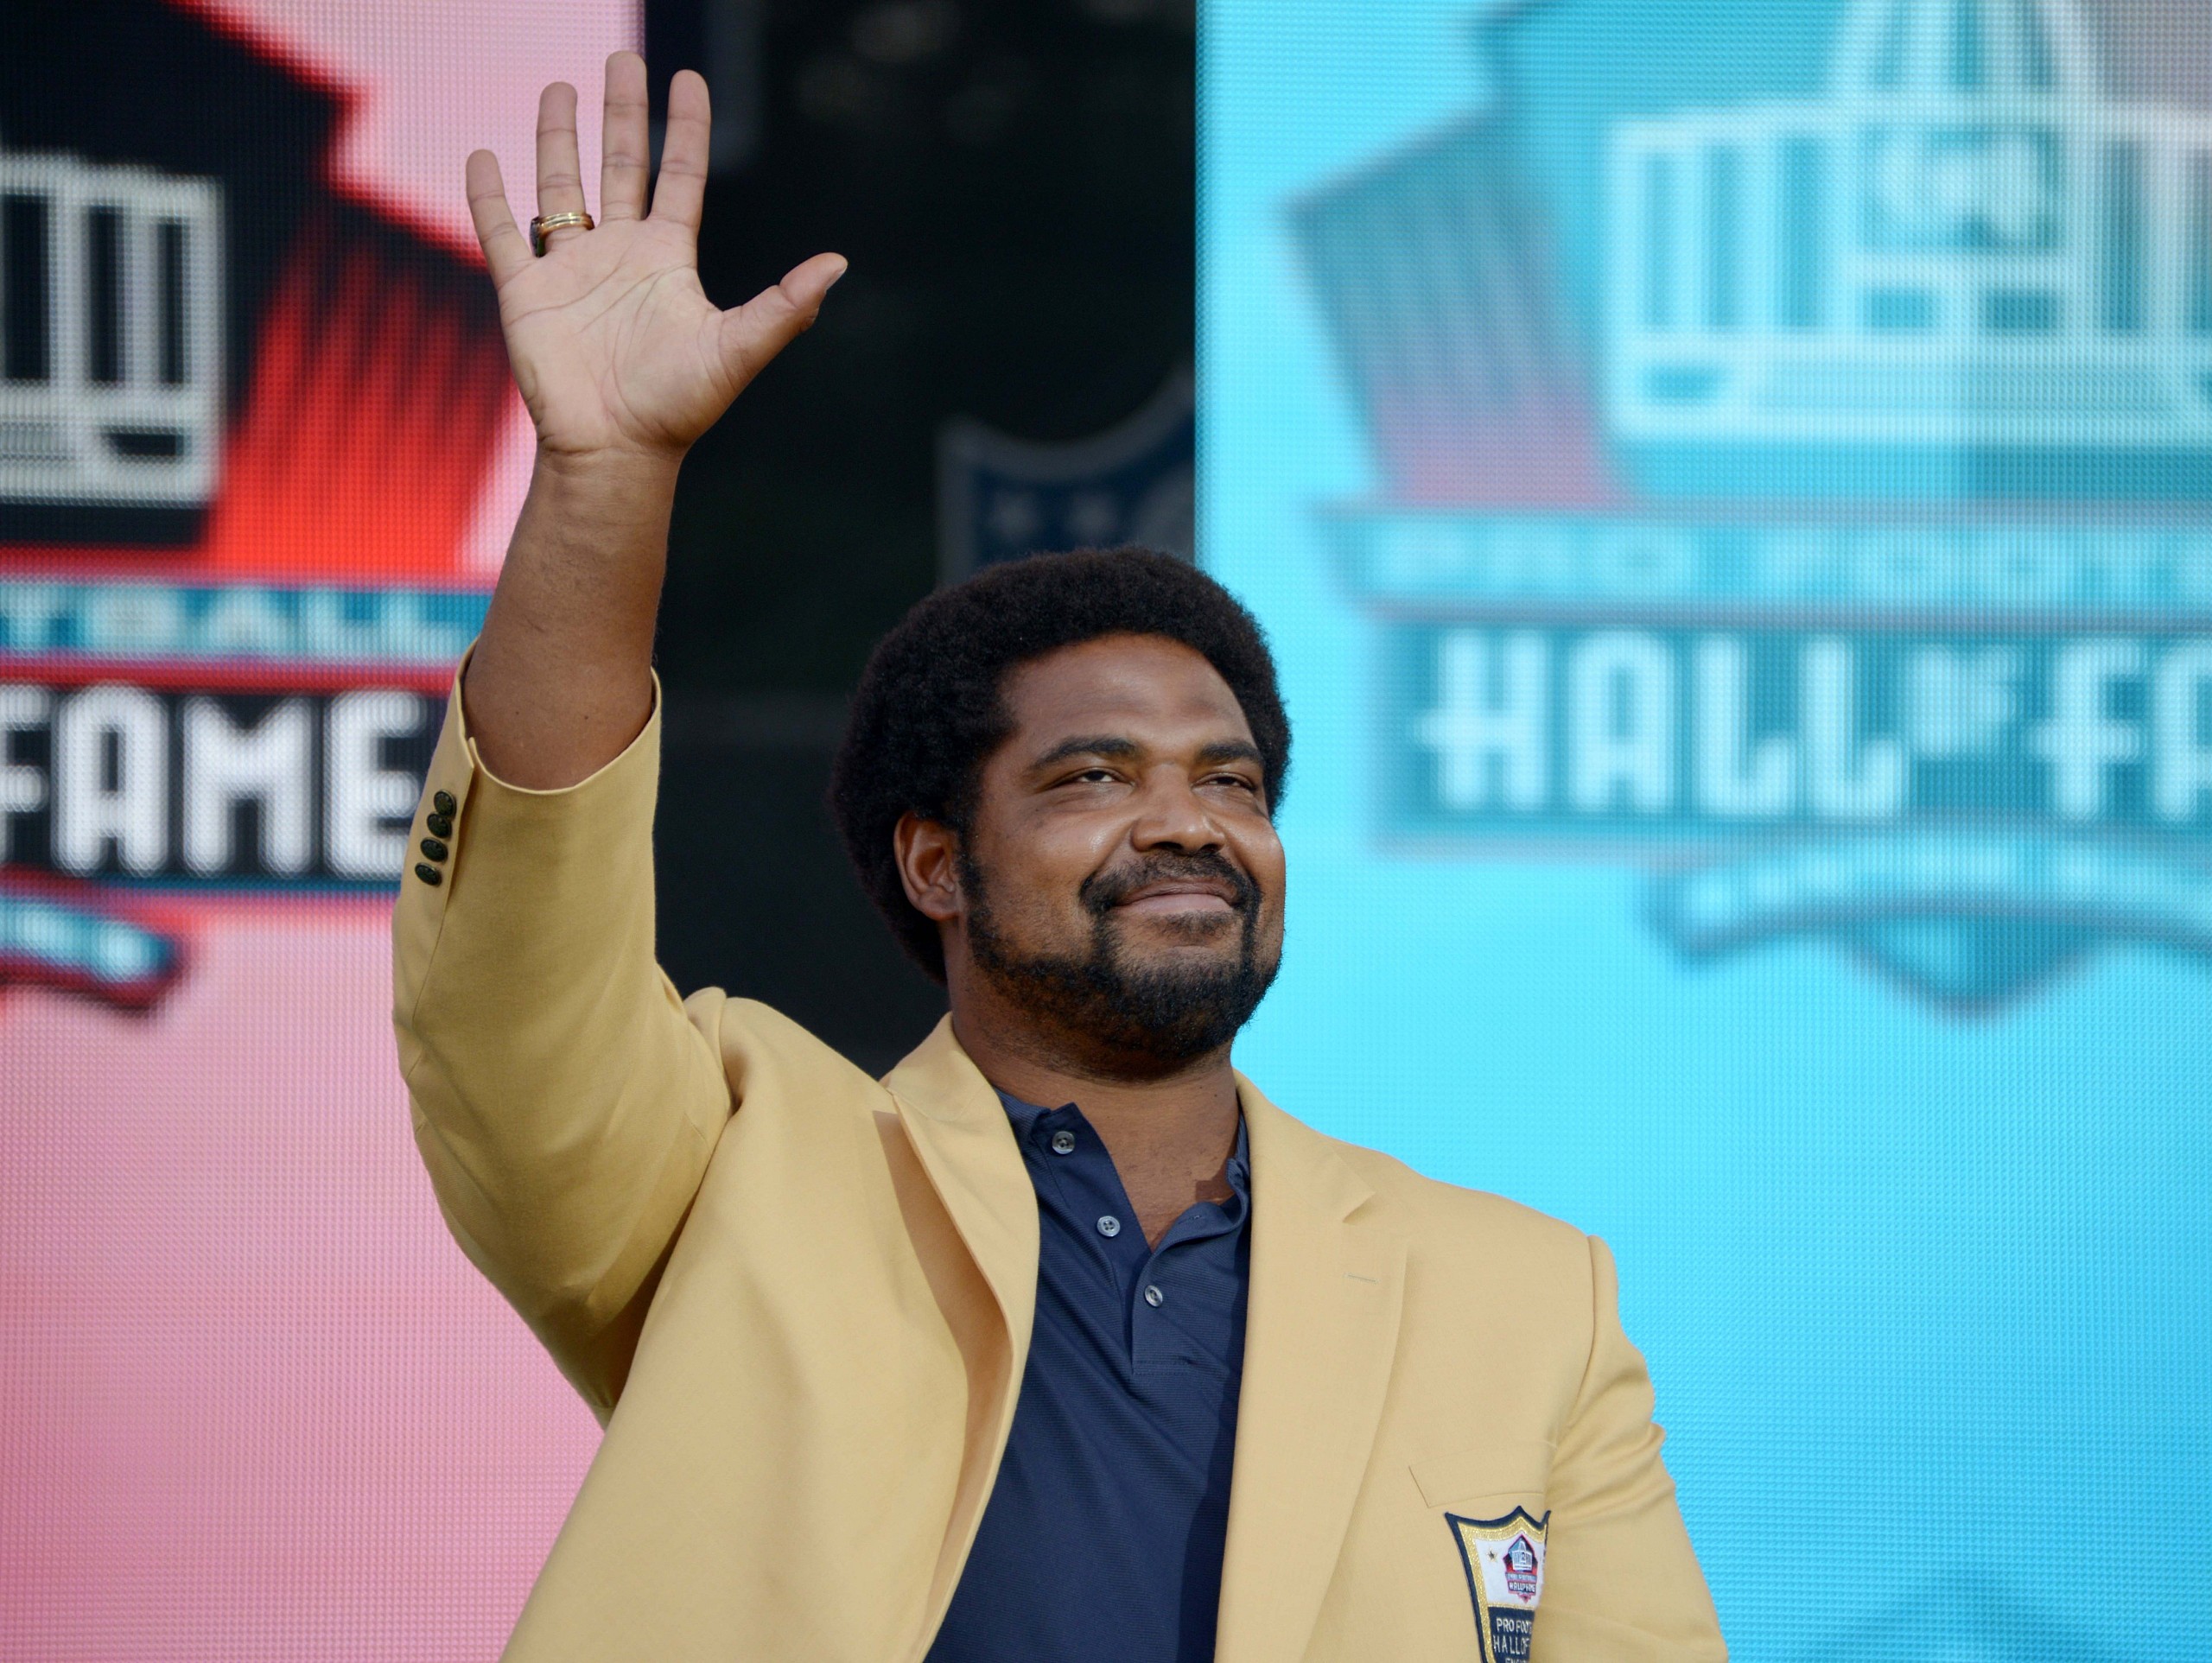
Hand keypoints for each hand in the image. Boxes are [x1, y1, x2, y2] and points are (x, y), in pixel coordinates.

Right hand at [466, 53, 844, 462]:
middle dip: (619, 113)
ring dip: (557, 138)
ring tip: (558, 87)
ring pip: (560, 187)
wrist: (613, 452)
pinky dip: (489, 195)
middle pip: (619, 166)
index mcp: (667, 259)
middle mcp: (619, 255)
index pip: (679, 176)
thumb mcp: (737, 349)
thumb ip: (785, 306)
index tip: (688, 78)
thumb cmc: (677, 407)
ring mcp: (569, 270)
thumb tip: (839, 264)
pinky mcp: (524, 293)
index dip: (684, 127)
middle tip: (621, 59)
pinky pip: (501, 232)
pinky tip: (483, 156)